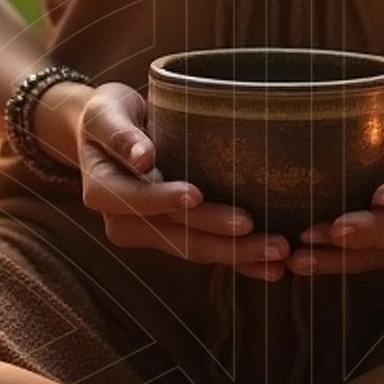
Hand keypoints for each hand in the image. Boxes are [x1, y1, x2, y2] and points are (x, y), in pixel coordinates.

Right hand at [76, 83, 289, 280]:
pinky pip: (207, 252)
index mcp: (102, 191)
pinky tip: (273, 269)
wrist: (109, 134)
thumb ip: (119, 134)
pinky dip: (241, 262)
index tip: (197, 195)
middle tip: (268, 239)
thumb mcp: (105, 113)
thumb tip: (143, 157)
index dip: (165, 199)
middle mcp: (124, 222)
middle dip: (223, 239)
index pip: (136, 199)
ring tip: (280, 253)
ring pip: (195, 249)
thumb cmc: (109, 116)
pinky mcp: (172, 237)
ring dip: (239, 255)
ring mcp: (150, 234)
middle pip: (176, 234)